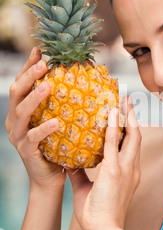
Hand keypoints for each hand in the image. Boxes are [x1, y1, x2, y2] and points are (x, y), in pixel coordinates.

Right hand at [5, 48, 65, 188]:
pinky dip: (44, 128)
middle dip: (29, 75)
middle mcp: (14, 121)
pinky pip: (33, 137)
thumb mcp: (56, 122)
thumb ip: (60, 105)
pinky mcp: (25, 151)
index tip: (41, 50)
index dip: (28, 66)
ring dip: (34, 97)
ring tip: (48, 85)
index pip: (22, 84)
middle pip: (16, 92)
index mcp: (20, 112)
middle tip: (44, 62)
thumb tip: (80, 82)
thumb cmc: (56, 148)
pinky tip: (56, 121)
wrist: (51, 179)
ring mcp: (17, 136)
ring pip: (21, 112)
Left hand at [71, 97, 140, 229]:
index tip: (125, 115)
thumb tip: (69, 161)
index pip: (131, 146)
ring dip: (127, 116)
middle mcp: (132, 168)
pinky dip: (113, 127)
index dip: (129, 129)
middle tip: (126, 100)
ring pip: (131, 135)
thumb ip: (80, 174)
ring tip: (122, 99)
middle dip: (132, 117)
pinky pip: (115, 143)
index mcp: (128, 174)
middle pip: (136, 136)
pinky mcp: (115, 171)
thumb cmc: (97, 216)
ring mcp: (126, 169)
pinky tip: (110, 113)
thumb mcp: (86, 190)